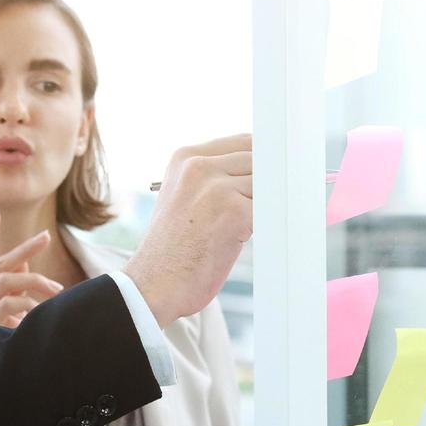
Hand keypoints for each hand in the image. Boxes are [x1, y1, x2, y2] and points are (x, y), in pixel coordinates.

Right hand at [0, 205, 63, 350]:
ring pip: (4, 282)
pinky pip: (5, 305)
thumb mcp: (14, 313)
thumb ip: (16, 287)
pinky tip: (39, 315)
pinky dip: (26, 305)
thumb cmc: (10, 345)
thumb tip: (24, 262)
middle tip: (46, 237)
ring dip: (35, 283)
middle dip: (24, 249)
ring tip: (57, 293)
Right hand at [124, 133, 252, 328]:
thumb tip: (267, 170)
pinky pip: (271, 210)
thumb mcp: (183, 196)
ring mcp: (216, 187)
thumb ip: (215, 177)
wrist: (153, 284)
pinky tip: (249, 240)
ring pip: (269, 185)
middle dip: (269, 185)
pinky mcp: (234, 211)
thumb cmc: (172, 249)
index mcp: (185, 157)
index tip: (272, 178)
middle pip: (261, 160)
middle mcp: (198, 165)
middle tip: (264, 210)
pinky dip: (270, 226)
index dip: (264, 161)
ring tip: (247, 229)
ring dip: (268, 207)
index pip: (245, 141)